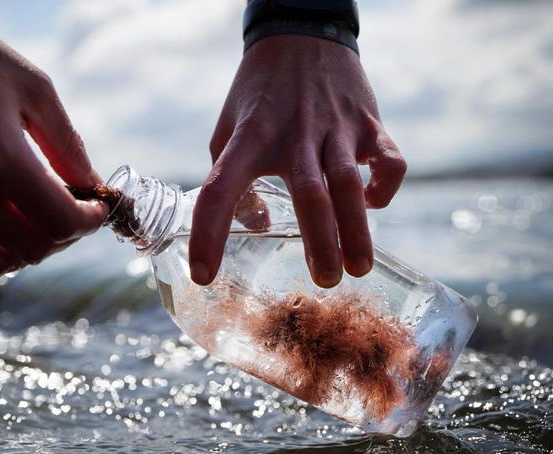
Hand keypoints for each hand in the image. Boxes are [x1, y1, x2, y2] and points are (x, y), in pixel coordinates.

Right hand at [0, 1, 106, 280]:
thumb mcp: (33, 87)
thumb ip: (67, 144)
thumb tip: (92, 184)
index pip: (60, 222)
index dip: (91, 221)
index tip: (100, 205)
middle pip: (33, 249)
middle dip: (67, 234)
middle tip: (74, 206)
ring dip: (29, 249)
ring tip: (37, 216)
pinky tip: (0, 218)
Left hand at [189, 36, 405, 287]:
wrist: (300, 36)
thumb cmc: (258, 94)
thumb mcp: (229, 129)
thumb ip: (233, 178)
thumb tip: (257, 225)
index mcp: (248, 139)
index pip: (219, 190)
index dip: (208, 235)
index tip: (203, 274)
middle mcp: (293, 135)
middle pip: (308, 194)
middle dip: (318, 242)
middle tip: (323, 281)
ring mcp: (335, 127)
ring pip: (349, 182)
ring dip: (357, 229)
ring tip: (358, 268)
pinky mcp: (367, 122)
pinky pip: (388, 159)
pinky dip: (385, 186)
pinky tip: (373, 203)